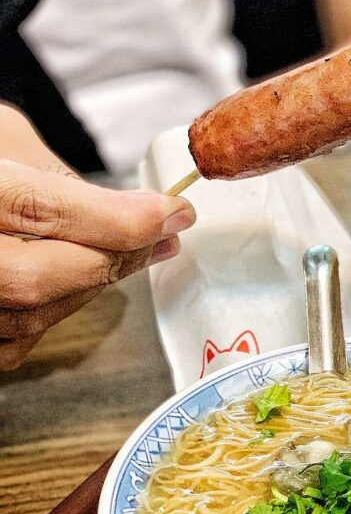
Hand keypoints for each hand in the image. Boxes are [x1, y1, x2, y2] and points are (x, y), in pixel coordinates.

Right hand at [0, 107, 194, 369]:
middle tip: (164, 233)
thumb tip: (124, 209)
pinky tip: (82, 281)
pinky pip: (14, 339)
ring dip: (94, 285)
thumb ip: (49, 174)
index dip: (117, 218)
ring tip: (137, 252)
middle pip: (37, 277)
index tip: (172, 213)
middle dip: (114, 257)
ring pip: (30, 314)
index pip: (38, 210)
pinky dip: (56, 309)